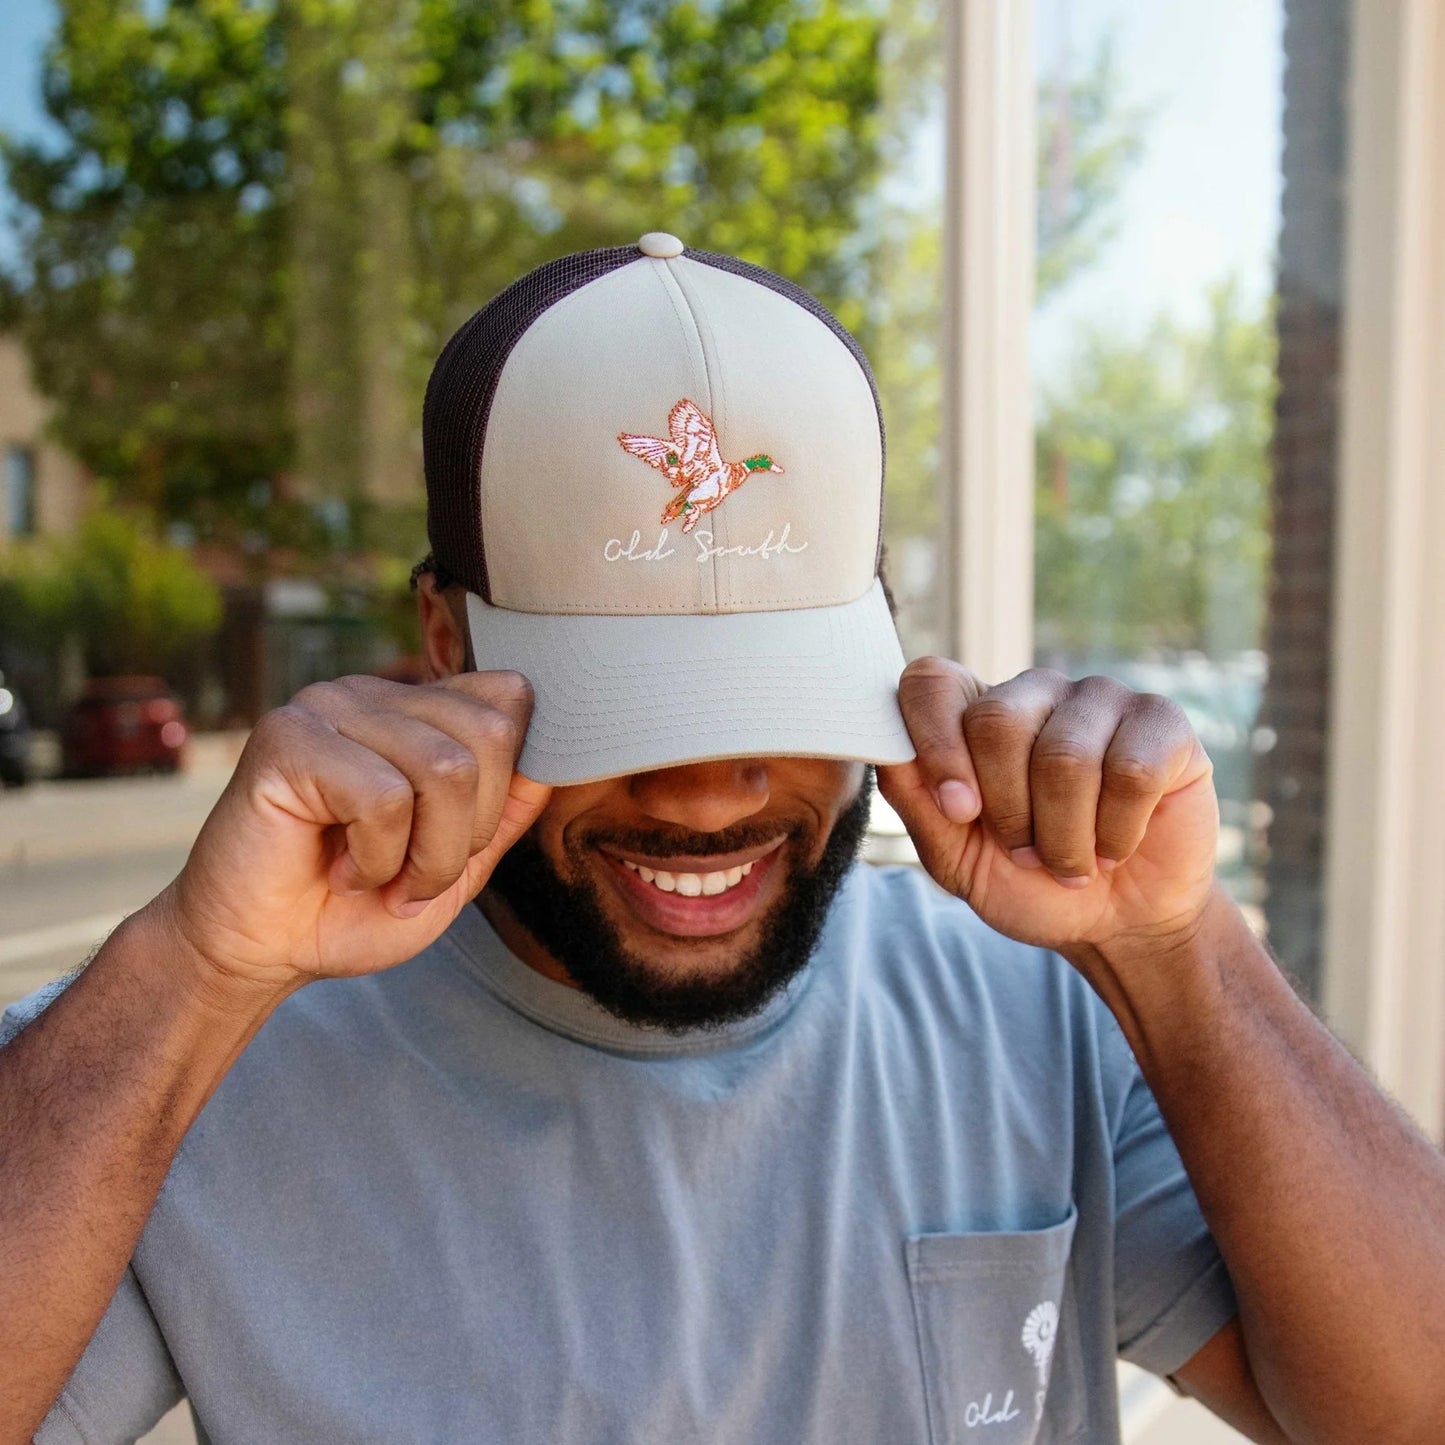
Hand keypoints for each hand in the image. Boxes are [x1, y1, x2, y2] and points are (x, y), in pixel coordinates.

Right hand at [157, 672, 548, 996]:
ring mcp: (329, 706)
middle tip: (415, 875)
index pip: (510, 698)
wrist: (259, 952)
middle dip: (468, 833)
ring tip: (378, 877)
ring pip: (444, 770)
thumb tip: (562, 761)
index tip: (462, 840)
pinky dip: (377, 857)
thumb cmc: (352, 909)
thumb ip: (506, 812)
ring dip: (425, 856)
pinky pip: (383, 797)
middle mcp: (375, 694)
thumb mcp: (457, 867)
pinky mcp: (287, 738)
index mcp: (417, 711)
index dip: (508, 782)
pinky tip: (340, 869)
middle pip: (489, 736)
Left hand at [876, 659, 1218, 956]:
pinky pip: (1132, 770)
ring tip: (1074, 859)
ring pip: (1065, 756)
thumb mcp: (957, 859)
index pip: (932, 682)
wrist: (1116, 923)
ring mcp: (1100, 699)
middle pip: (996, 721)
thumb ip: (916, 801)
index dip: (936, 744)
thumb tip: (890, 749)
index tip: (958, 811)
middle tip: (1026, 852)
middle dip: (1008, 811)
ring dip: (1065, 835)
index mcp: (972, 713)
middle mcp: (1033, 692)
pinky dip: (1119, 830)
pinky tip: (1119, 843)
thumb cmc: (1029, 883)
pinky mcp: (1162, 723)